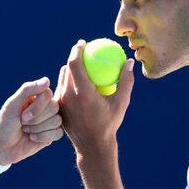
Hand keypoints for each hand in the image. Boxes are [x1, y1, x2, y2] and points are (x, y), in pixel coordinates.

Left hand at [0, 77, 63, 165]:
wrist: (2, 147)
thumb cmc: (4, 123)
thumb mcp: (12, 104)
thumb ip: (28, 89)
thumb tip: (47, 80)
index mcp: (36, 97)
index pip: (48, 94)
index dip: (37, 106)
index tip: (22, 115)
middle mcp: (45, 107)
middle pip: (54, 108)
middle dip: (36, 119)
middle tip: (23, 123)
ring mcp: (49, 121)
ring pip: (57, 121)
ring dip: (38, 128)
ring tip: (26, 130)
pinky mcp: (51, 135)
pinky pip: (59, 133)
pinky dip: (43, 137)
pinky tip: (32, 138)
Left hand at [55, 40, 134, 155]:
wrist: (92, 145)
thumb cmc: (110, 124)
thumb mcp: (121, 103)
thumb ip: (126, 81)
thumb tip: (129, 62)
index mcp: (83, 93)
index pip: (74, 64)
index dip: (76, 50)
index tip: (83, 43)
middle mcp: (68, 96)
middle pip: (66, 68)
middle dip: (73, 56)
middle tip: (82, 50)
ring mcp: (61, 103)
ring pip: (62, 78)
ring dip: (69, 68)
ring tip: (80, 63)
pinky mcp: (59, 108)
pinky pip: (61, 89)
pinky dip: (68, 81)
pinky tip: (76, 79)